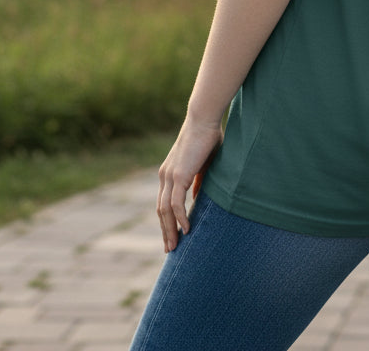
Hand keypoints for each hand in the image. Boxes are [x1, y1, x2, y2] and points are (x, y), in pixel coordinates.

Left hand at [156, 117, 223, 252]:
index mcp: (168, 173)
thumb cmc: (207, 136)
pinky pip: (176, 203)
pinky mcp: (178, 175)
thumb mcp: (203, 163)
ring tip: (175, 246)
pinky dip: (180, 218)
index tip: (172, 235)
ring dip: (170, 230)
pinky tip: (187, 229)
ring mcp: (169, 176)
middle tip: (170, 249)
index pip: (163, 203)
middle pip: (161, 211)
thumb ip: (198, 180)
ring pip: (165, 211)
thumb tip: (197, 196)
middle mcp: (164, 176)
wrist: (203, 119)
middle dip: (165, 230)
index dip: (167, 220)